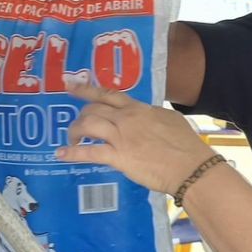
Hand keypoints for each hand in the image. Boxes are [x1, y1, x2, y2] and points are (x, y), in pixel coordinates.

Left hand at [58, 81, 212, 195]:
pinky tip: (62, 155)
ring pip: (88, 125)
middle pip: (94, 109)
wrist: (189, 165)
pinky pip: (89, 152)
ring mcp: (121, 137)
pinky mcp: (118, 157)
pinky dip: (72, 153)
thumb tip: (147, 115)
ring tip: (71, 139)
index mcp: (139, 109)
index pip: (109, 94)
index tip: (71, 86)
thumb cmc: (186, 144)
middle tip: (77, 125)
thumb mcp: (171, 119)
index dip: (87, 90)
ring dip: (75, 131)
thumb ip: (153, 115)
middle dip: (81, 115)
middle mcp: (126, 119)